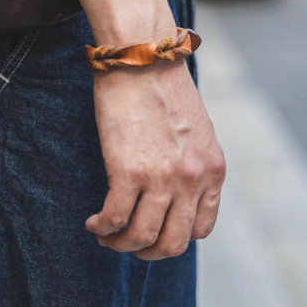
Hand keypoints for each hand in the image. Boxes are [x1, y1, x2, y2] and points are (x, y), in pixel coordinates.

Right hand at [86, 51, 224, 259]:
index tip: (154, 229)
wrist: (141, 55)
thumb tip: (173, 188)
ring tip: (105, 235)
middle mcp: (192, 179)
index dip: (174, 236)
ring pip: (142, 238)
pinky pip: (115, 219)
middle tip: (128, 243)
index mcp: (213, 169)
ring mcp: (162, 178)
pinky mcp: (128, 171)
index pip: (201, 228)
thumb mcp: (195, 128)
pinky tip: (94, 222)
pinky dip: (102, 228)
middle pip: (173, 243)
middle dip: (148, 251)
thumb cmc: (161, 83)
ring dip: (120, 244)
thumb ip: (191, 161)